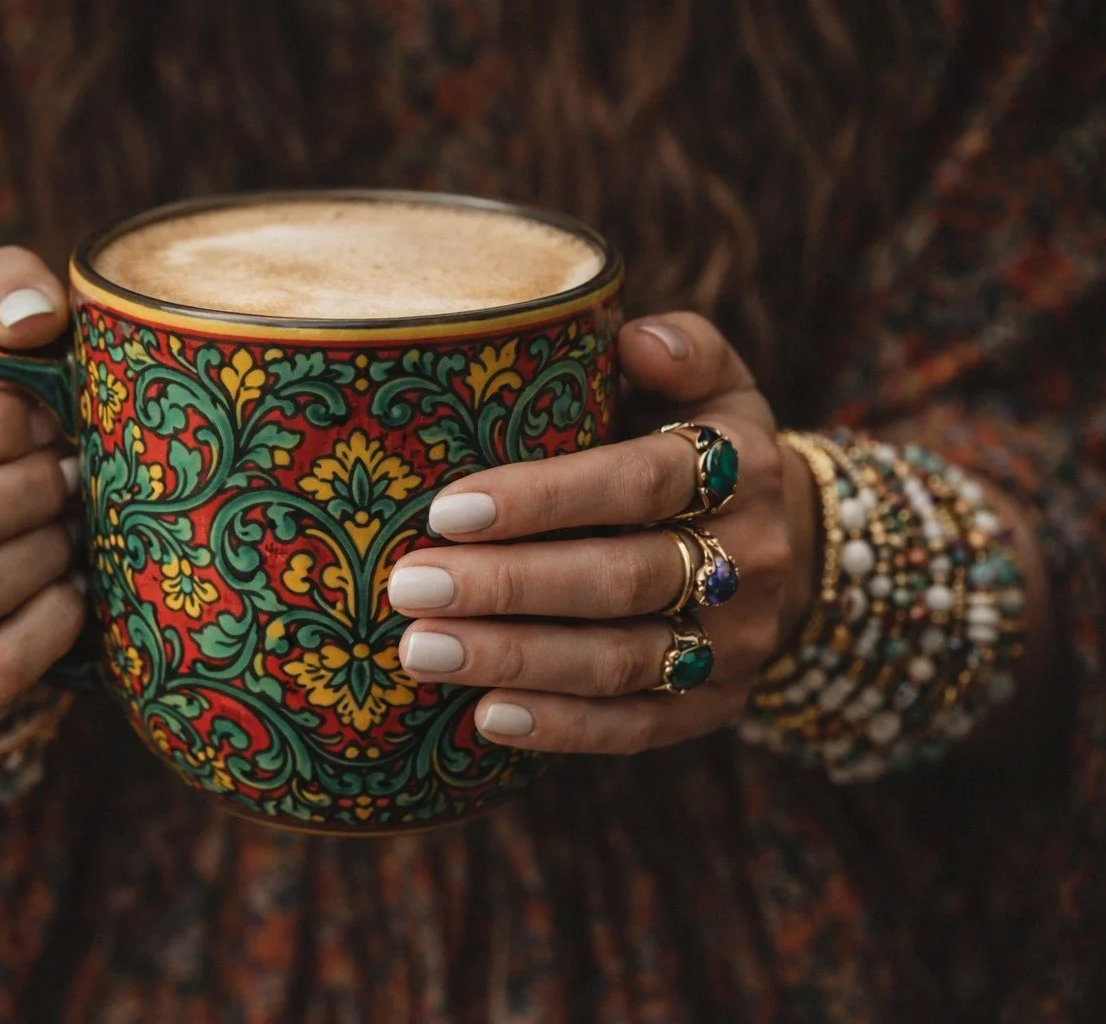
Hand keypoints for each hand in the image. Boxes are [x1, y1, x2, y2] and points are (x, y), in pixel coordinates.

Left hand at [388, 312, 818, 752]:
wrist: (789, 544)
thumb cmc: (703, 446)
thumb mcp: (714, 383)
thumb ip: (680, 349)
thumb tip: (632, 338)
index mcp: (739, 465)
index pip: (639, 482)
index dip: (545, 499)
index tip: (445, 511)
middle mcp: (750, 558)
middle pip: (620, 578)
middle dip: (508, 587)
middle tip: (408, 588)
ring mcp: (735, 642)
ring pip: (621, 660)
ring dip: (516, 659)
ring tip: (421, 652)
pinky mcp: (715, 705)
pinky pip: (637, 727)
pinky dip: (561, 726)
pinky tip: (484, 716)